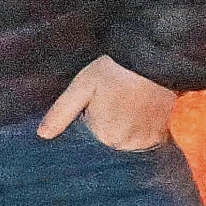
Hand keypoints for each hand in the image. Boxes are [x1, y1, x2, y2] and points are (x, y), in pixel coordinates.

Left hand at [37, 54, 175, 148]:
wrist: (155, 61)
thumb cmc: (116, 71)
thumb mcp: (82, 86)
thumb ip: (62, 112)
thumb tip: (43, 135)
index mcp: (103, 135)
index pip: (91, 136)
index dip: (93, 118)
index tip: (101, 101)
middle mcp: (125, 144)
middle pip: (110, 140)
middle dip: (109, 123)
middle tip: (117, 98)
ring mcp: (146, 141)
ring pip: (128, 140)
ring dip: (127, 126)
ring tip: (131, 102)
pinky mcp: (162, 135)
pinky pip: (147, 139)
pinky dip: (144, 128)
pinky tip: (144, 109)